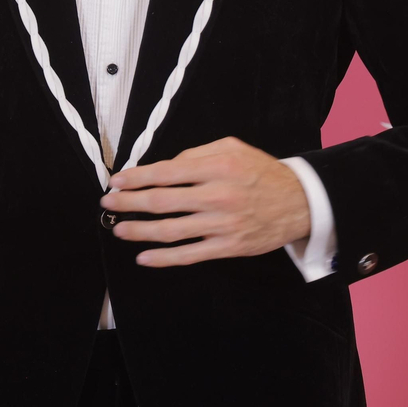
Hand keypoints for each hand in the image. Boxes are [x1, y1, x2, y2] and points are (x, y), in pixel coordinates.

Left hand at [100, 136, 310, 266]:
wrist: (299, 203)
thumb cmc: (262, 172)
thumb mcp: (232, 148)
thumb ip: (197, 154)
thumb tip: (165, 167)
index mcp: (217, 167)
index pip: (166, 172)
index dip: (137, 177)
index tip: (117, 180)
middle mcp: (217, 195)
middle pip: (162, 201)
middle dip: (130, 202)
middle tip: (108, 203)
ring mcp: (222, 224)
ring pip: (171, 230)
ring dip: (140, 231)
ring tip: (119, 229)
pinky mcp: (227, 246)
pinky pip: (190, 255)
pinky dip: (164, 258)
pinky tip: (144, 257)